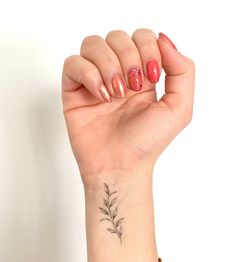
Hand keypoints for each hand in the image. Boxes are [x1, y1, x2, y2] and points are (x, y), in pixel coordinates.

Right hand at [61, 29, 194, 181]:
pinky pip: (73, 63)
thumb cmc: (147, 142)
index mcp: (142, 75)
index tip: (152, 76)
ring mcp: (95, 81)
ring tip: (115, 93)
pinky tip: (100, 96)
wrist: (121, 166)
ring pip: (93, 44)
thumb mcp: (179, 108)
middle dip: (129, 57)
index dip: (148, 47)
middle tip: (132, 87)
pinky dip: (88, 74)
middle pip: (117, 36)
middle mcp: (118, 74)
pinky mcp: (74, 90)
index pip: (142, 36)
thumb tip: (164, 40)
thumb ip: (183, 71)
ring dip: (108, 65)